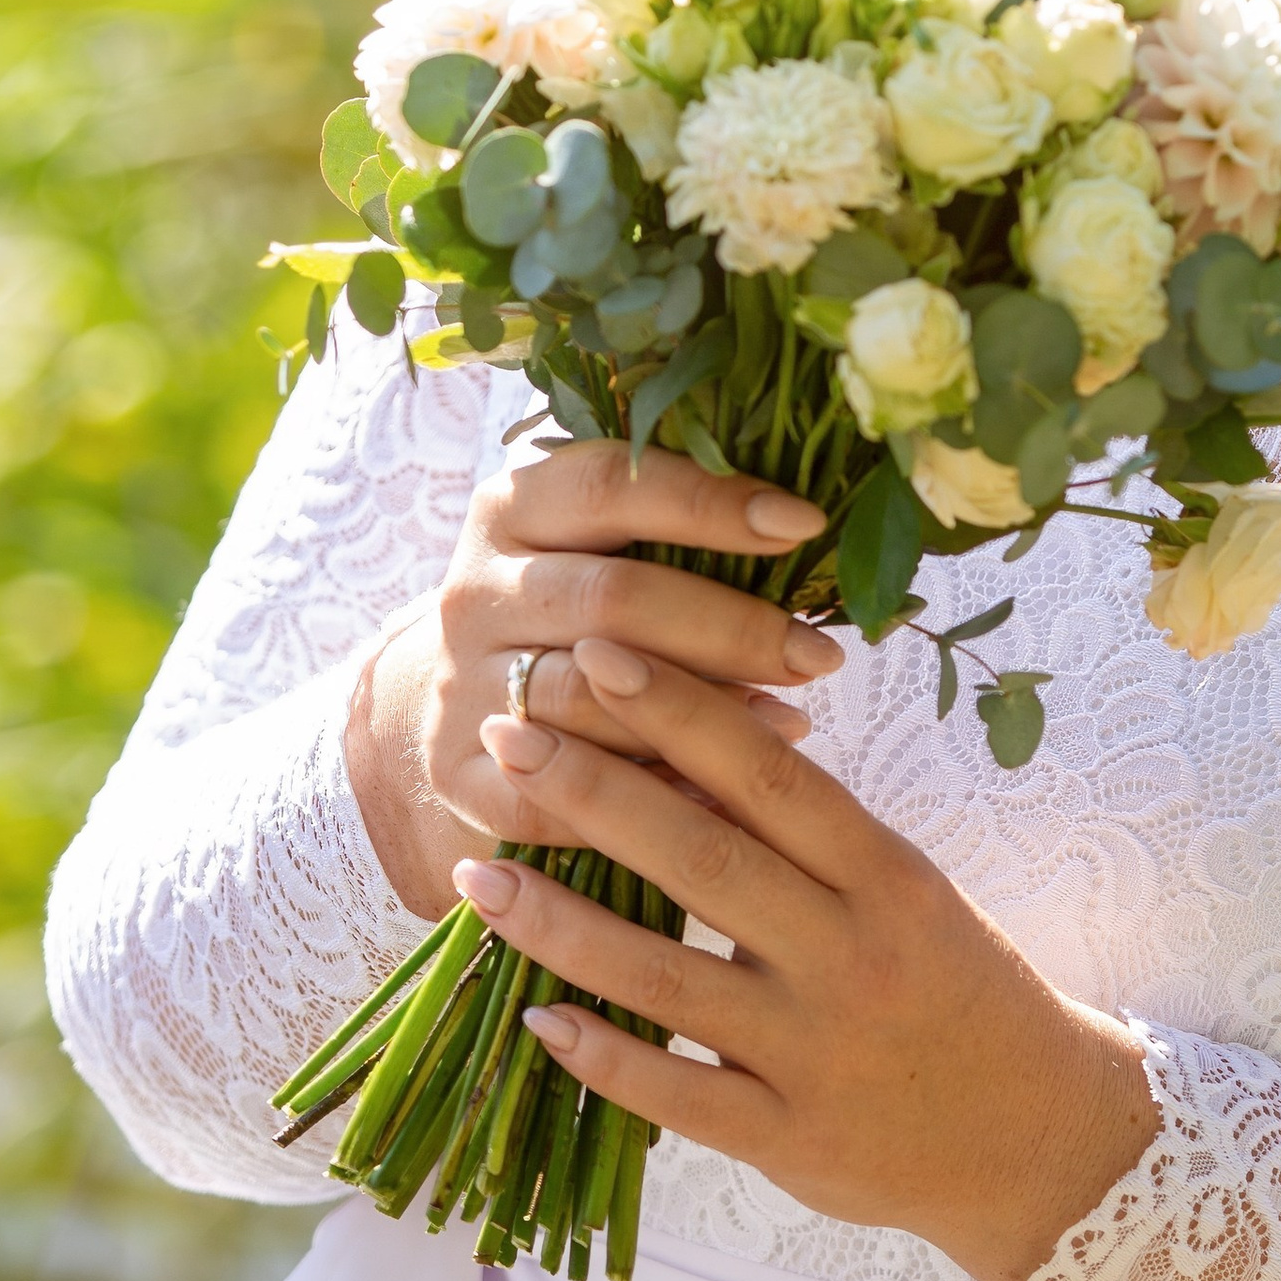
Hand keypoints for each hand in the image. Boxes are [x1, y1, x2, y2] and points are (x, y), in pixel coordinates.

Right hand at [345, 444, 835, 922]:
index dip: (711, 501)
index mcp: (513, 509)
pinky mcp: (458, 777)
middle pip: (613, 598)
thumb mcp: (600, 546)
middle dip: (731, 627)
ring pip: (588, 698)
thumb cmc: (573, 609)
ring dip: (697, 716)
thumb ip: (678, 531)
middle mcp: (474, 592)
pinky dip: (644, 795)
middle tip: (822, 655)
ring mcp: (459, 687)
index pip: (613, 486)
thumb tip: (806, 530)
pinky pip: (559, 793)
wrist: (462, 700)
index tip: (805, 524)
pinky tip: (721, 795)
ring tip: (791, 721)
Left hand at [460, 640, 1160, 1280]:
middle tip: (508, 731)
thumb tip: (696, 746)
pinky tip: (537, 1016)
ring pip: (667, 981)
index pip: (773, 778)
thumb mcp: (909, 895)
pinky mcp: (789, 1141)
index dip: (682, 713)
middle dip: (596, 790)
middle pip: (706, 860)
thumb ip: (814, 839)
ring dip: (562, 924)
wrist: (1038, 1135)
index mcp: (890, 879)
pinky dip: (603, 1058)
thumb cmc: (960, 987)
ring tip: (477, 874)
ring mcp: (815, 1053)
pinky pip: (677, 1098)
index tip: (600, 654)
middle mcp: (851, 957)